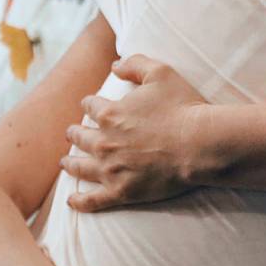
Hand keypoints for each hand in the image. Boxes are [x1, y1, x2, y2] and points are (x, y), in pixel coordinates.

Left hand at [61, 55, 207, 211]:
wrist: (200, 144)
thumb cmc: (183, 107)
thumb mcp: (160, 72)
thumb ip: (135, 64)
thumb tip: (115, 65)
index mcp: (110, 114)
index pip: (91, 106)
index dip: (91, 105)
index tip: (92, 107)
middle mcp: (104, 142)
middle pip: (80, 137)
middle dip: (75, 133)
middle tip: (73, 134)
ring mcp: (111, 170)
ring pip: (81, 167)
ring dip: (71, 164)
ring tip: (65, 163)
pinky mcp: (122, 192)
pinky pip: (93, 200)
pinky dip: (80, 201)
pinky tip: (72, 200)